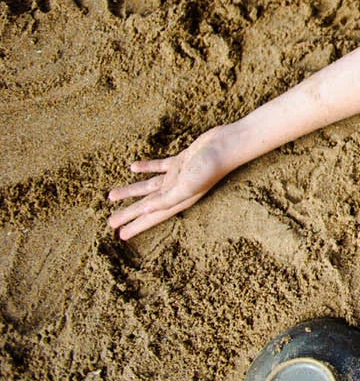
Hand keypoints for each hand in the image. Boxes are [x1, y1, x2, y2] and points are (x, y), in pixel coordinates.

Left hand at [107, 126, 238, 238]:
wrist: (227, 145)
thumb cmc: (211, 167)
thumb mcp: (187, 186)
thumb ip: (167, 199)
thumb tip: (144, 211)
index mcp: (179, 199)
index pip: (153, 216)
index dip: (137, 225)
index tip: (121, 235)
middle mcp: (177, 190)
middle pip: (147, 205)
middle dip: (129, 213)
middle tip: (111, 222)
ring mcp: (178, 175)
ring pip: (148, 187)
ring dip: (131, 191)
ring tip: (112, 196)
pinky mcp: (180, 161)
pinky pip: (159, 167)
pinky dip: (145, 168)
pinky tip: (133, 167)